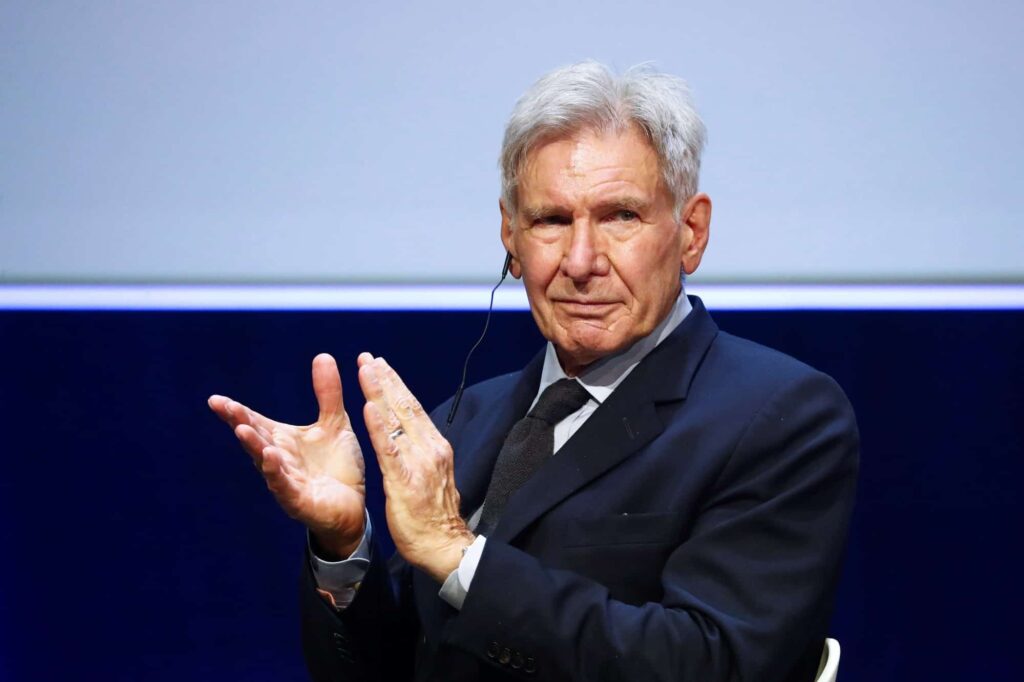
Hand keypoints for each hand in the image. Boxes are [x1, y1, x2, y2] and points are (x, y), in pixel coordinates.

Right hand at [208, 353, 365, 557]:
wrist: (353, 506)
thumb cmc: (338, 466)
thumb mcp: (335, 423)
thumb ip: (328, 393)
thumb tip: (323, 355)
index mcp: (282, 439)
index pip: (255, 421)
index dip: (236, 411)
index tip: (215, 399)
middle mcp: (278, 458)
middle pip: (254, 437)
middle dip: (239, 422)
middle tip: (223, 406)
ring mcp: (284, 480)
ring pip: (264, 461)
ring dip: (254, 446)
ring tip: (242, 429)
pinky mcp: (297, 500)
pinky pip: (283, 485)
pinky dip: (275, 472)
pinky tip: (269, 457)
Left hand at [357, 353, 473, 581]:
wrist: (444, 546)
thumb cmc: (433, 517)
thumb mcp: (430, 476)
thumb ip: (420, 454)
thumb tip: (408, 436)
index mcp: (434, 447)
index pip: (413, 409)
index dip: (396, 386)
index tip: (381, 366)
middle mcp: (429, 448)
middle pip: (405, 406)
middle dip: (386, 380)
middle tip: (369, 357)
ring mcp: (418, 463)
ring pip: (397, 420)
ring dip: (380, 392)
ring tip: (366, 370)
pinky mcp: (405, 480)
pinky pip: (389, 449)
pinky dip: (378, 426)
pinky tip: (368, 408)